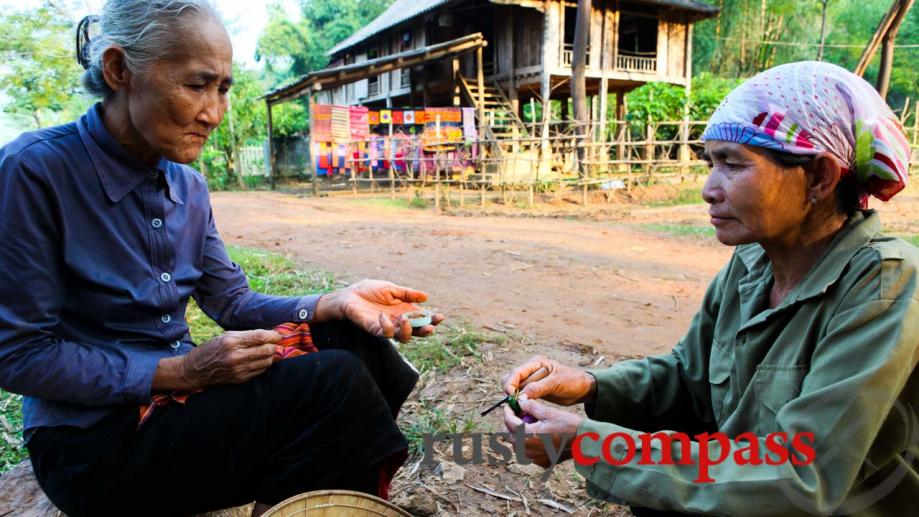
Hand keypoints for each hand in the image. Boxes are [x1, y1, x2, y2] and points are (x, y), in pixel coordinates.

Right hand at [154, 329, 281, 390]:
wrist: (195, 370)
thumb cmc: (212, 349)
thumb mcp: (226, 336)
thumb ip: (247, 335)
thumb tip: (268, 334)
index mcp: (231, 341)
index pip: (260, 337)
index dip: (273, 335)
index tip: (278, 335)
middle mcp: (236, 356)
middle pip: (266, 350)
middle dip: (274, 346)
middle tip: (274, 343)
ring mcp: (238, 369)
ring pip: (266, 362)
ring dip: (270, 356)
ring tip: (267, 352)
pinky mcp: (240, 379)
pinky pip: (260, 371)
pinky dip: (263, 365)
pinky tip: (259, 361)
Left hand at [315, 279, 444, 342]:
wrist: (349, 295)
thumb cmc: (369, 291)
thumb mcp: (391, 289)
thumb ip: (407, 294)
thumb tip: (426, 297)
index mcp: (405, 310)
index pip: (422, 318)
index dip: (432, 319)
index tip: (440, 317)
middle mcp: (399, 321)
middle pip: (417, 331)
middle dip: (425, 330)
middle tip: (430, 327)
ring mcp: (388, 327)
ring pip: (404, 338)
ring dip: (408, 331)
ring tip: (406, 320)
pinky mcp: (375, 330)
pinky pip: (385, 334)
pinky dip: (387, 327)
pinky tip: (383, 316)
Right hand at [502, 355, 595, 405]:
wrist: (582, 389)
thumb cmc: (572, 381)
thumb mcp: (556, 383)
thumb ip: (538, 388)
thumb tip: (520, 397)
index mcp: (536, 363)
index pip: (516, 372)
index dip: (510, 383)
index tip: (509, 395)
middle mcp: (531, 370)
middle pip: (511, 379)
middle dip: (509, 391)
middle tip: (512, 404)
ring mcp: (531, 380)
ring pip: (514, 388)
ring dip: (513, 397)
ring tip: (517, 407)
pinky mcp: (533, 390)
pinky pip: (520, 394)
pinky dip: (518, 401)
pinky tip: (521, 409)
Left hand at [503, 396, 584, 467]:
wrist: (584, 442)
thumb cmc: (568, 426)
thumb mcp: (548, 412)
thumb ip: (530, 407)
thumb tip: (519, 401)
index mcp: (528, 436)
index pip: (510, 423)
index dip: (507, 412)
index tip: (509, 405)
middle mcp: (528, 450)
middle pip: (510, 436)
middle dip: (511, 424)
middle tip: (516, 414)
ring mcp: (534, 458)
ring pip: (517, 446)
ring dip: (518, 435)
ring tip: (526, 424)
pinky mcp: (542, 462)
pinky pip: (528, 454)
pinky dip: (527, 445)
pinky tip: (535, 436)